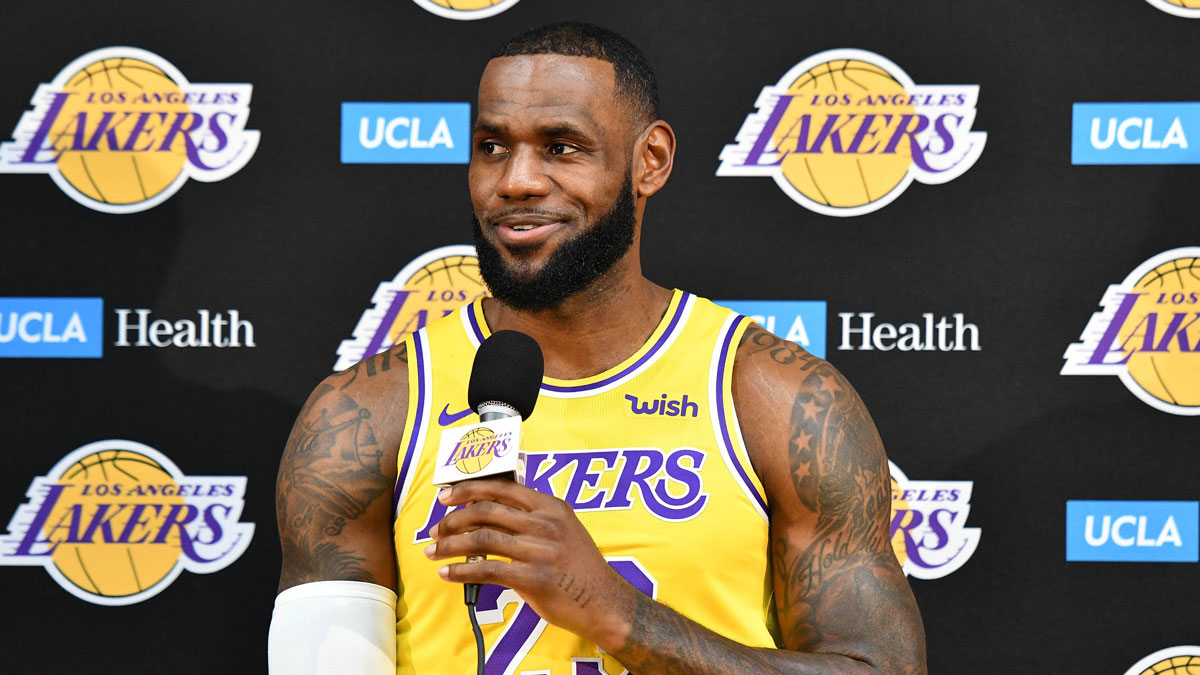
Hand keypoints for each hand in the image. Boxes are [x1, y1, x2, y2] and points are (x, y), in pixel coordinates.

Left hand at [424, 478, 634, 648]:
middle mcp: (545, 523)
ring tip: (433, 552)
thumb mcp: (565, 529)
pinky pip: (487, 570)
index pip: (502, 487)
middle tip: (436, 530)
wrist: (604, 602)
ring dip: (450, 545)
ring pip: (482, 539)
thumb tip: (489, 512)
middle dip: (453, 519)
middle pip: (486, 511)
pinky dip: (461, 571)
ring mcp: (541, 550)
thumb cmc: (580, 568)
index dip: (469, 489)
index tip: (446, 496)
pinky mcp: (534, 578)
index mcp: (551, 506)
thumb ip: (534, 517)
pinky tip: (447, 573)